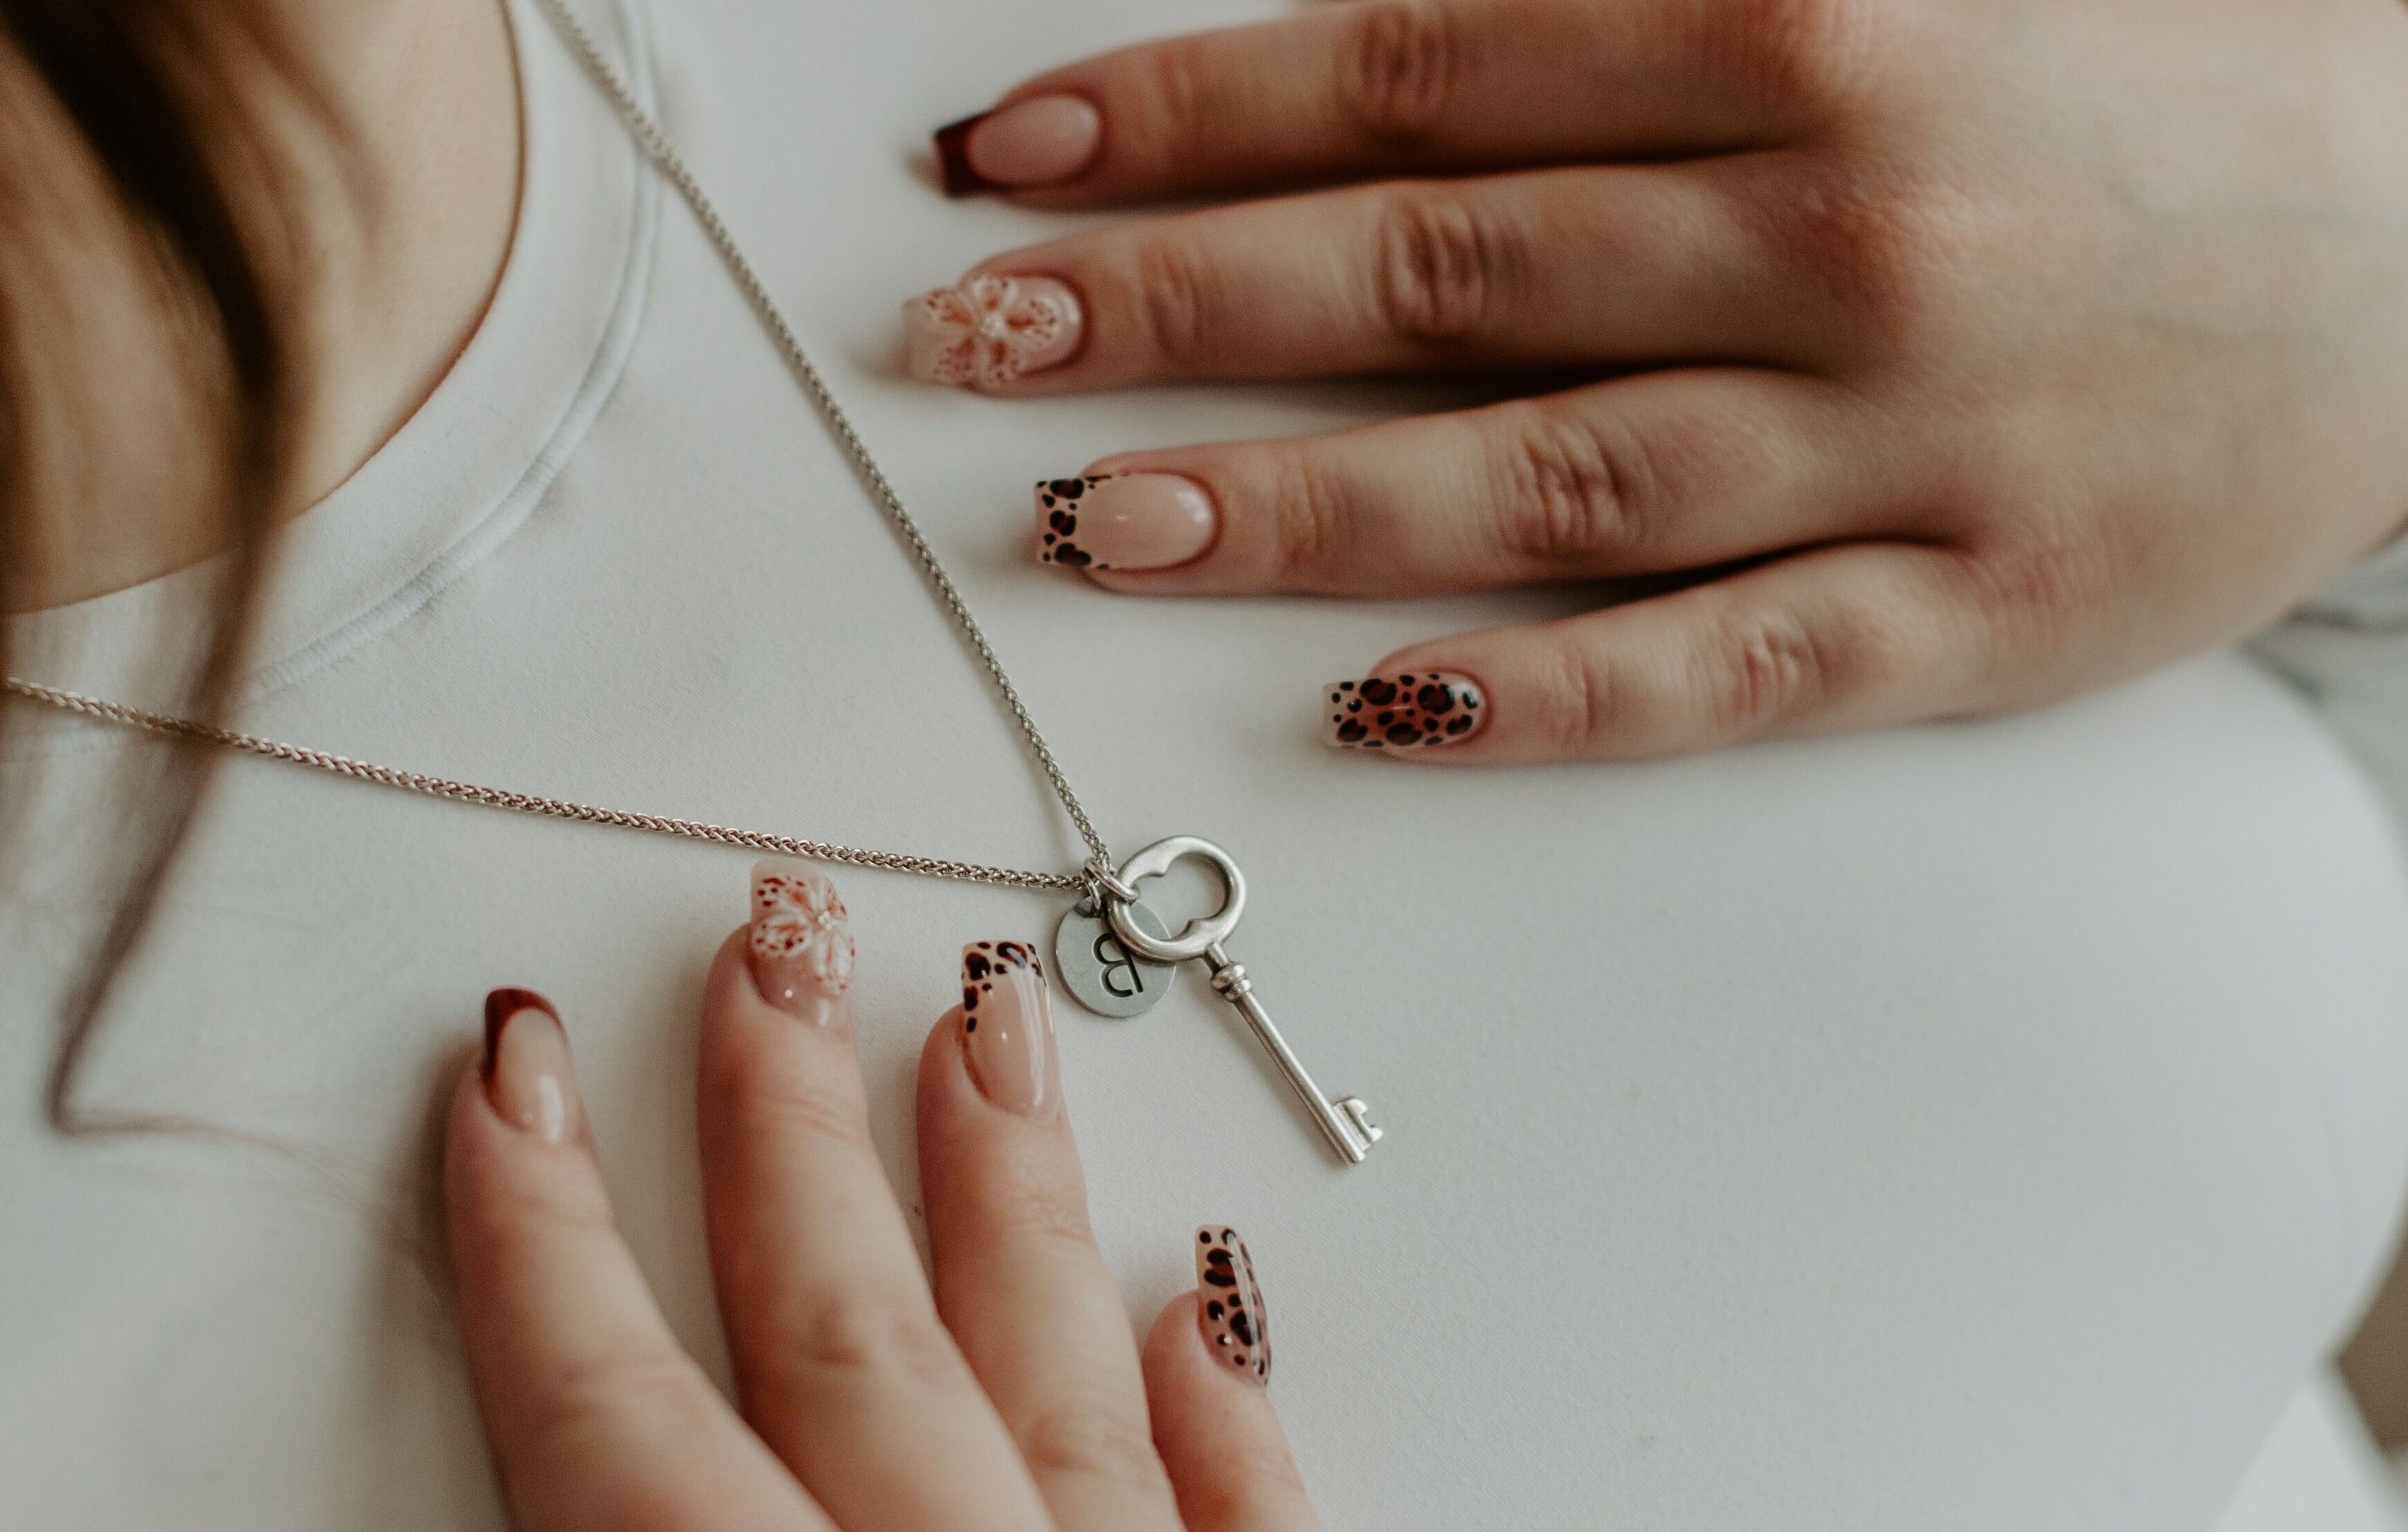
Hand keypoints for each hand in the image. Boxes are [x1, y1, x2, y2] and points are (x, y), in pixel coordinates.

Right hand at [441, 859, 1318, 1530]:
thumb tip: (547, 1485)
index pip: (621, 1430)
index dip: (547, 1245)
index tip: (513, 1076)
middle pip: (846, 1336)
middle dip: (788, 1128)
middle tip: (771, 950)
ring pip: (1054, 1379)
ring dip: (1007, 1195)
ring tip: (984, 1028)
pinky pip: (1254, 1531)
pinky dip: (1224, 1425)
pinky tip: (1204, 1310)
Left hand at [908, 0, 2407, 760]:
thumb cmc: (2128, 82)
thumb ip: (1621, 5)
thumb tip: (1381, 36)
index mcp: (1803, 30)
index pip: (1415, 71)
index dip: (1184, 118)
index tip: (1011, 160)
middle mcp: (1835, 235)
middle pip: (1434, 269)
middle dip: (1173, 306)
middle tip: (974, 339)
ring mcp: (1906, 445)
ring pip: (1543, 484)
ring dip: (1295, 507)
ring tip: (1098, 523)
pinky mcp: (1978, 621)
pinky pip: (1727, 672)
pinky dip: (1547, 698)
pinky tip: (1379, 707)